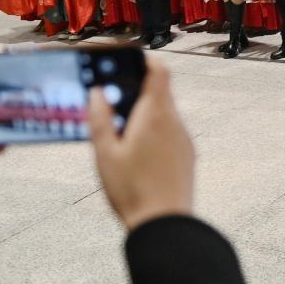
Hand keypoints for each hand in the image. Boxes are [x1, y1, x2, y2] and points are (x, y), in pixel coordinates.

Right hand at [90, 58, 193, 231]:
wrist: (165, 225)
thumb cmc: (132, 190)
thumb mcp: (104, 153)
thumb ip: (100, 118)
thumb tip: (97, 92)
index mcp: (156, 114)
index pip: (159, 70)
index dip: (144, 59)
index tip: (128, 58)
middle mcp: (175, 122)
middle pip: (159, 92)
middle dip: (136, 91)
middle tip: (112, 100)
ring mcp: (184, 139)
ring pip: (164, 114)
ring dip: (144, 114)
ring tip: (120, 131)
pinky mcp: (187, 156)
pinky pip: (170, 132)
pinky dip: (154, 132)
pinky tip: (136, 152)